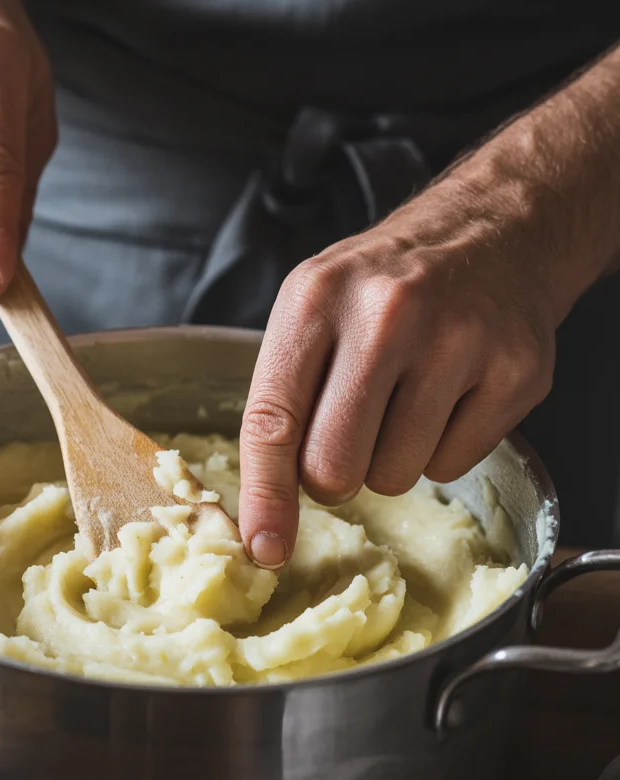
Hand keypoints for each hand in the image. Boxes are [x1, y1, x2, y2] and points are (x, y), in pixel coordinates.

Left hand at [239, 162, 564, 568]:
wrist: (491, 232)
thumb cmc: (384, 285)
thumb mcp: (311, 309)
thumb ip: (283, 395)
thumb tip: (265, 512)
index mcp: (315, 299)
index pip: (273, 421)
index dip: (264, 497)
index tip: (264, 547)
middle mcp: (387, 315)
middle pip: (334, 467)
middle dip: (331, 477)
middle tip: (346, 438)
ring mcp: (459, 341)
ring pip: (395, 478)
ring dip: (389, 460)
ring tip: (404, 398)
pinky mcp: (516, 372)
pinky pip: (452, 467)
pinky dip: (442, 449)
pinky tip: (448, 394)